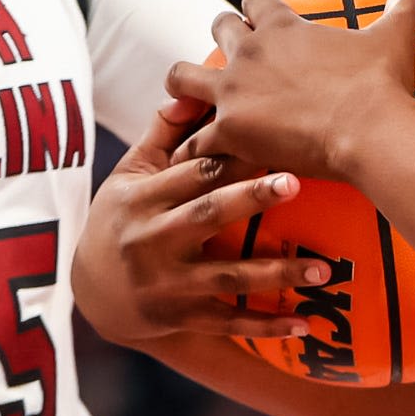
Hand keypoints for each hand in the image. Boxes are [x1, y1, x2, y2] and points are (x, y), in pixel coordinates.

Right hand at [72, 99, 326, 346]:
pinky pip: (228, 322)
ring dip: (276, 273)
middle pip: (208, 215)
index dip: (228, 155)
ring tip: (322, 270)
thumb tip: (189, 90)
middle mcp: (153, 240)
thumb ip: (161, 134)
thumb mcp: (128, 174)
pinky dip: (265, 326)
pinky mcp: (181, 316)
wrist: (92, 291)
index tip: (269, 139)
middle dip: (252, 199)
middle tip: (297, 181)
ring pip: (227, 277)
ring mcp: (168, 283)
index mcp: (143, 198)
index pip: (191, 173)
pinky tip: (303, 324)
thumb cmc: (120, 217)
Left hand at [169, 0, 414, 183]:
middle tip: (234, 64)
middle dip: (222, 39)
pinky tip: (195, 159)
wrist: (371, 132)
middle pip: (217, 28)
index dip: (256, 9)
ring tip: (189, 105)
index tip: (261, 20)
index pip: (255, 0)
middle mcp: (251, 52)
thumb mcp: (396, 37)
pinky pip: (193, 138)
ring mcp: (234, 90)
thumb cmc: (382, 86)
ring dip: (184, 87)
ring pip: (181, 77)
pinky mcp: (228, 129)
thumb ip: (406, 3)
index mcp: (284, 27)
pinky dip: (192, 148)